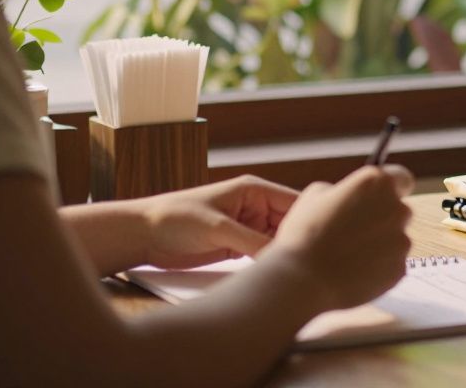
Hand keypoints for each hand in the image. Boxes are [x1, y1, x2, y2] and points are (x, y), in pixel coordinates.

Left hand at [139, 175, 298, 269]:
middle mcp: (255, 208)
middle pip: (290, 224)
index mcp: (255, 191)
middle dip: (300, 241)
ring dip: (285, 254)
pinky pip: (262, 254)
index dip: (311, 220)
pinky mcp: (237, 246)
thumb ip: (251, 240)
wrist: (142, 235)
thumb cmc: (175, 218)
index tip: (323, 241)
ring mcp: (248, 228)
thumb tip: (282, 256)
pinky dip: (269, 263)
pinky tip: (277, 275)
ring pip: (278, 242)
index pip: (295, 203)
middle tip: (313, 262)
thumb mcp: (217, 228)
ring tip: (299, 271)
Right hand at [257, 165, 413, 311]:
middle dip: (381, 218)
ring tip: (348, 256)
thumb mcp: (316, 194)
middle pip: (398, 211)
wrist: (304, 279)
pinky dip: (378, 267)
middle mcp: (397, 208)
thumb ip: (344, 189)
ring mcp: (402, 240)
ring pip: (395, 239)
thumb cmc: (305, 232)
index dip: (391, 188)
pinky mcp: (401, 267)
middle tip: (353, 232)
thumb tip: (353, 197)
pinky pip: (392, 263)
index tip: (378, 199)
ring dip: (379, 244)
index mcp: (377, 183)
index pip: (401, 178)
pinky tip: (353, 271)